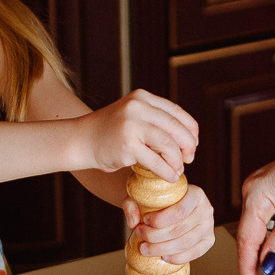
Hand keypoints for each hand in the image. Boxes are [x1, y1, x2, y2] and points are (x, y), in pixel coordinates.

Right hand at [80, 89, 197, 180]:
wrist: (81, 140)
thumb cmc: (111, 133)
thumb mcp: (133, 115)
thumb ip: (155, 119)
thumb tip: (189, 137)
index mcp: (143, 97)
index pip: (177, 113)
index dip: (190, 130)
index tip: (193, 145)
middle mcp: (138, 107)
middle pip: (176, 128)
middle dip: (187, 147)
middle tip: (189, 159)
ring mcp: (131, 125)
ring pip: (169, 145)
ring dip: (178, 161)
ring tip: (178, 170)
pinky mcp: (127, 144)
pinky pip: (156, 161)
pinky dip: (167, 171)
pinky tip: (169, 177)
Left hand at [125, 185, 215, 264]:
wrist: (172, 205)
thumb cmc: (158, 199)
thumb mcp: (143, 195)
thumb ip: (132, 204)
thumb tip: (133, 223)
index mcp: (195, 194)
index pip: (179, 211)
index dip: (159, 220)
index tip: (143, 222)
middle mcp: (206, 209)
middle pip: (180, 229)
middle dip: (155, 236)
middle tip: (139, 236)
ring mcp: (209, 226)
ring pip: (185, 243)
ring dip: (162, 249)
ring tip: (145, 249)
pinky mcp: (209, 240)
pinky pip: (195, 253)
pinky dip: (178, 258)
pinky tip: (163, 257)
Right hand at [235, 134, 274, 274]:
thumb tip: (268, 265)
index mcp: (257, 193)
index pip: (246, 240)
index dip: (247, 268)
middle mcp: (255, 189)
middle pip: (249, 235)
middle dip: (254, 262)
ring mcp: (264, 188)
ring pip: (259, 229)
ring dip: (265, 249)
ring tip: (271, 272)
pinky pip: (268, 219)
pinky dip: (273, 236)